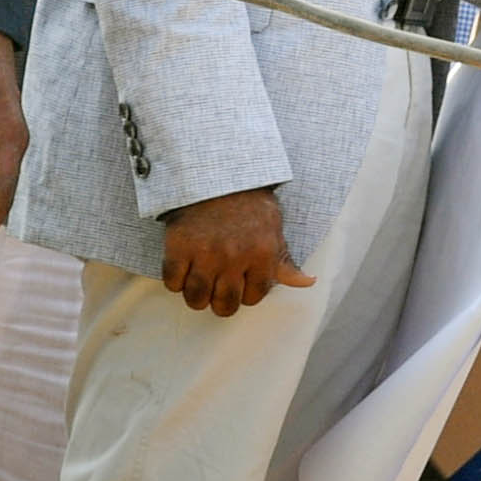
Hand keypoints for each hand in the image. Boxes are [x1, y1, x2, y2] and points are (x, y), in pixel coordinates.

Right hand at [160, 186, 314, 316]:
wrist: (217, 175)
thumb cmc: (249, 205)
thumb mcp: (274, 230)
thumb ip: (285, 262)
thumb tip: (307, 282)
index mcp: (263, 254)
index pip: (254, 297)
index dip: (246, 294)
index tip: (240, 284)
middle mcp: (235, 257)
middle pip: (225, 305)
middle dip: (221, 303)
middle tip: (217, 291)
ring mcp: (206, 253)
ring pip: (196, 298)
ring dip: (197, 296)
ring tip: (200, 284)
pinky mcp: (179, 246)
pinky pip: (172, 281)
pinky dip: (175, 281)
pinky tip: (183, 269)